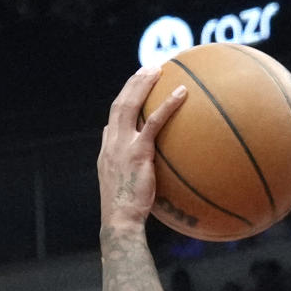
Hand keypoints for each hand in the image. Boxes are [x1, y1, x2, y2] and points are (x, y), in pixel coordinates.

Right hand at [98, 67, 187, 229]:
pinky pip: (154, 122)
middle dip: (132, 84)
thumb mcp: (125, 191)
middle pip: (119, 103)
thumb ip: (131, 175)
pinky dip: (168, 105)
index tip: (134, 91)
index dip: (123, 102)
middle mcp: (112, 142)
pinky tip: (182, 93)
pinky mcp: (139, 151)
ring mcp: (123, 145)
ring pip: (130, 104)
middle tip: (148, 70)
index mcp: (108, 150)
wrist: (120, 221)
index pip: (113, 119)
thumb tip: (144, 172)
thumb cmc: (126, 215)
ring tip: (159, 69)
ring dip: (144, 83)